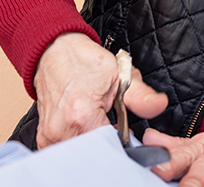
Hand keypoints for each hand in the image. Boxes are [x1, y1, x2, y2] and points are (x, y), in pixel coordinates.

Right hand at [33, 32, 168, 148]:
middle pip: (96, 152)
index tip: (124, 129)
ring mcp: (49, 136)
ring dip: (93, 139)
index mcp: (82, 115)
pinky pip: (68, 148)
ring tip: (95, 118)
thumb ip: (141, 96)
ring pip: (82, 151)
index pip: (111, 146)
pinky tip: (83, 123)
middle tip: (108, 119)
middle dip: (108, 140)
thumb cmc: (85, 61)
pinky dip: (80, 139)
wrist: (55, 51)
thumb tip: (159, 105)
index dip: (122, 140)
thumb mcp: (120, 74)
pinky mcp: (44, 138)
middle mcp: (61, 129)